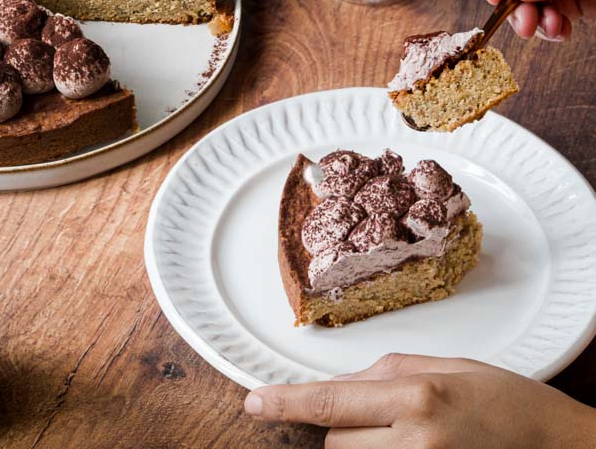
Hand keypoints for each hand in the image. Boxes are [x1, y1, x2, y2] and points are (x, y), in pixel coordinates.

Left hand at [243, 353, 594, 446]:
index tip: (252, 402)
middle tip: (387, 415)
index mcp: (417, 398)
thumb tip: (338, 384)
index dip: (284, 403)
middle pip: (335, 440)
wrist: (557, 446)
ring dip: (362, 448)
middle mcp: (415, 444)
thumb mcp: (445, 367)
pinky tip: (406, 447)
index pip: (330, 403)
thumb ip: (385, 373)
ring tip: (408, 435)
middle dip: (345, 426)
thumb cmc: (507, 402)